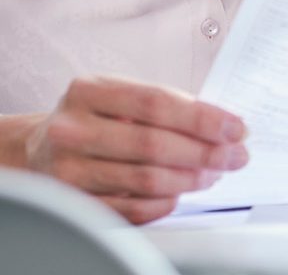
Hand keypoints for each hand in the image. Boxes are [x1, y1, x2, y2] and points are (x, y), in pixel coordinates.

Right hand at [20, 75, 248, 224]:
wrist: (40, 146)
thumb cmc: (94, 116)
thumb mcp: (120, 94)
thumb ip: (166, 104)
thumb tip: (221, 124)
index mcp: (89, 91)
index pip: (156, 102)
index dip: (202, 117)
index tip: (235, 127)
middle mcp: (73, 129)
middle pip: (152, 144)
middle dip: (204, 151)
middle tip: (235, 155)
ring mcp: (67, 169)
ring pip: (143, 179)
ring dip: (189, 179)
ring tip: (214, 173)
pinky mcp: (71, 204)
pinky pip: (128, 209)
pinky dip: (162, 204)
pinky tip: (181, 194)